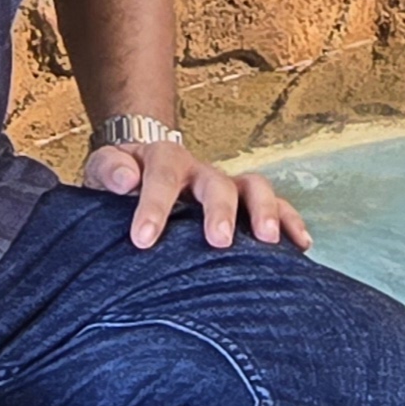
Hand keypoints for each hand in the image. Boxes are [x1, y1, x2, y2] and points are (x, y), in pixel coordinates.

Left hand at [86, 134, 308, 252]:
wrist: (143, 168)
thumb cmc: (122, 180)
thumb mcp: (104, 169)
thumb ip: (108, 170)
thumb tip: (124, 179)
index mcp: (162, 161)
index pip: (161, 177)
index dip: (153, 207)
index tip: (142, 240)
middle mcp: (200, 171)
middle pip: (216, 183)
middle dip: (220, 210)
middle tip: (218, 241)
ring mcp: (227, 186)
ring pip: (254, 188)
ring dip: (264, 211)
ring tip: (269, 240)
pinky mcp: (246, 204)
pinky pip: (276, 206)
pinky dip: (291, 221)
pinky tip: (301, 244)